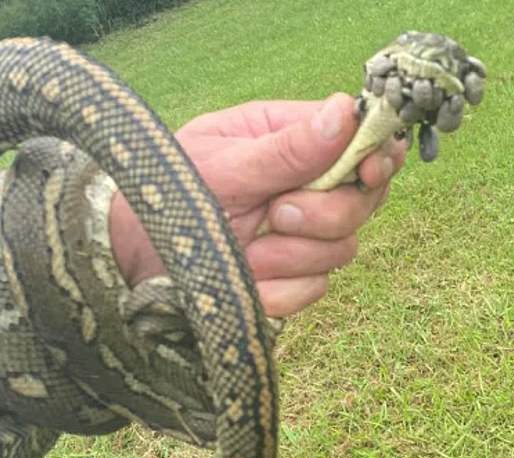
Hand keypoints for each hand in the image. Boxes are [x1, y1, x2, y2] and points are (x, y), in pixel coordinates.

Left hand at [110, 93, 405, 316]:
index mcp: (292, 141)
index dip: (377, 157)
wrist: (136, 253)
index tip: (368, 171)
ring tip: (245, 249)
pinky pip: (312, 288)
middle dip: (324, 214)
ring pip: (342, 250)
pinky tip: (247, 278)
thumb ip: (285, 149)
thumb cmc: (173, 191)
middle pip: (363, 202)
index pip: (360, 143)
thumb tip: (347, 112)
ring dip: (291, 255)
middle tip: (276, 214)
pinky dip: (278, 288)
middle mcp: (304, 188)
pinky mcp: (289, 278)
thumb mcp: (224, 164)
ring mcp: (300, 237)